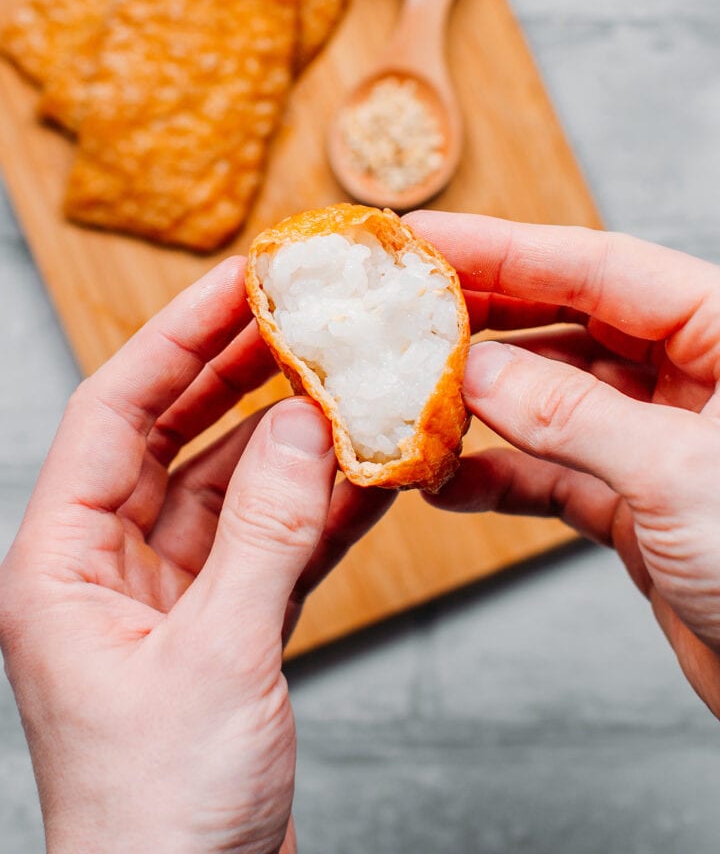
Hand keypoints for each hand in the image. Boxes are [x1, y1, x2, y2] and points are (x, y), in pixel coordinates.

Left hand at [0, 258, 394, 853]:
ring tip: (348, 383)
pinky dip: (316, 508)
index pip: (113, 412)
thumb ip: (267, 532)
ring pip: (231, 486)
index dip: (177, 337)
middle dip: (237, 372)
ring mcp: (167, 597)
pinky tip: (366, 472)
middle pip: (173, 435)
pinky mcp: (220, 629)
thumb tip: (311, 426)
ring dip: (291, 440)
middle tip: (301, 313)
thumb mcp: (217, 657)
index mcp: (63, 564)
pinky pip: (269, 542)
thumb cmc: (159, 818)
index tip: (240, 282)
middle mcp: (106, 568)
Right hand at [407, 211, 719, 718]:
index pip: (599, 267)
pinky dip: (499, 476)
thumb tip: (474, 370)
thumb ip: (571, 415)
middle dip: (484, 317)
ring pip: (552, 397)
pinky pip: (552, 471)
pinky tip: (445, 482)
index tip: (427, 240)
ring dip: (482, 403)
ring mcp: (658, 438)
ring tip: (414, 398)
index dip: (505, 249)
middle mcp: (691, 375)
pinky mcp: (636, 500)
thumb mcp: (677, 474)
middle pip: (568, 319)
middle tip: (405, 306)